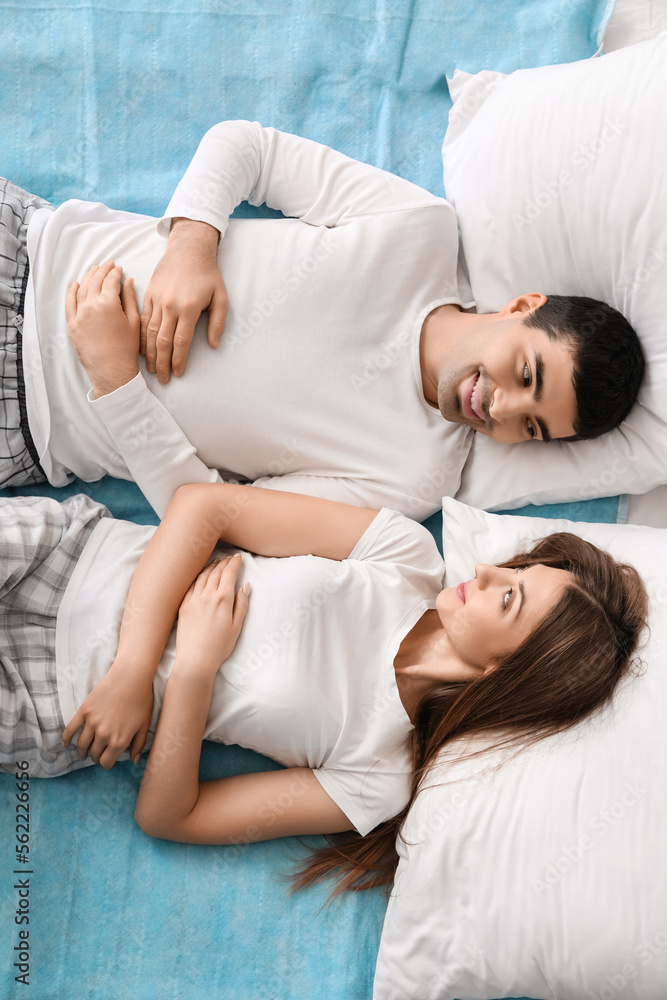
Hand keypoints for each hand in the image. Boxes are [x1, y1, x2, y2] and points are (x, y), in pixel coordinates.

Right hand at [62, 661, 153, 768]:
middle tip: (98, 754)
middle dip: (96, 756)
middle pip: (94, 754)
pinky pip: (70, 729)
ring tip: (84, 753)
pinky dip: (66, 739)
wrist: (131, 677)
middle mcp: (104, 735)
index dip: (106, 764)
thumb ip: (138, 745)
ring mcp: (92, 723)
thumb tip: (133, 761)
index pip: (106, 762)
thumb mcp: (144, 725)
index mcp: (119, 741)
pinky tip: (65, 744)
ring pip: (82, 745)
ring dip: (82, 751)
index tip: (107, 761)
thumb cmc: (141, 700)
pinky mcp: (84, 711)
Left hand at [66, 261, 140, 396]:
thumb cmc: (126, 348)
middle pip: (95, 281)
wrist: (112, 370)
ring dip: (88, 277)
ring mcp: (79, 315)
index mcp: (109, 304)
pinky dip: (71, 292)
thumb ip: (129, 298)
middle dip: (102, 271)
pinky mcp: (72, 325)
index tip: (119, 269)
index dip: (115, 272)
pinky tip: (74, 284)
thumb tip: (128, 281)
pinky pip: (69, 304)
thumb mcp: (133, 322)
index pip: (111, 280)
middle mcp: (91, 306)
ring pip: (81, 289)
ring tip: (93, 270)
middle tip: (107, 264)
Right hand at [141, 218, 227, 382]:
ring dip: (150, 353)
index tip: (178, 374)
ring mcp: (157, 300)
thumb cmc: (208, 275)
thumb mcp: (221, 298)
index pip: (181, 342)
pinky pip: (142, 320)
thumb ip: (218, 323)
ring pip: (149, 333)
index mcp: (188, 308)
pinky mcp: (148, 294)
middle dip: (162, 363)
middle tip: (163, 379)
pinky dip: (141, 337)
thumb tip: (213, 346)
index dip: (179, 360)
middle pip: (163, 341)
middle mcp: (170, 305)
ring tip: (151, 369)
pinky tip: (142, 349)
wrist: (188, 250)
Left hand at [175, 555, 249, 673]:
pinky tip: (201, 575)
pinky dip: (198, 576)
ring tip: (217, 562)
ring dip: (211, 566)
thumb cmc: (219, 647)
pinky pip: (191, 585)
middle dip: (224, 562)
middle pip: (216, 571)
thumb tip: (245, 586)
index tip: (238, 557)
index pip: (229, 573)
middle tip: (230, 558)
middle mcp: (206, 595)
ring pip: (203, 575)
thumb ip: (241, 604)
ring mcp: (193, 599)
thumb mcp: (237, 627)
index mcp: (222, 599)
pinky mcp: (183, 606)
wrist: (195, 660)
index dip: (234, 563)